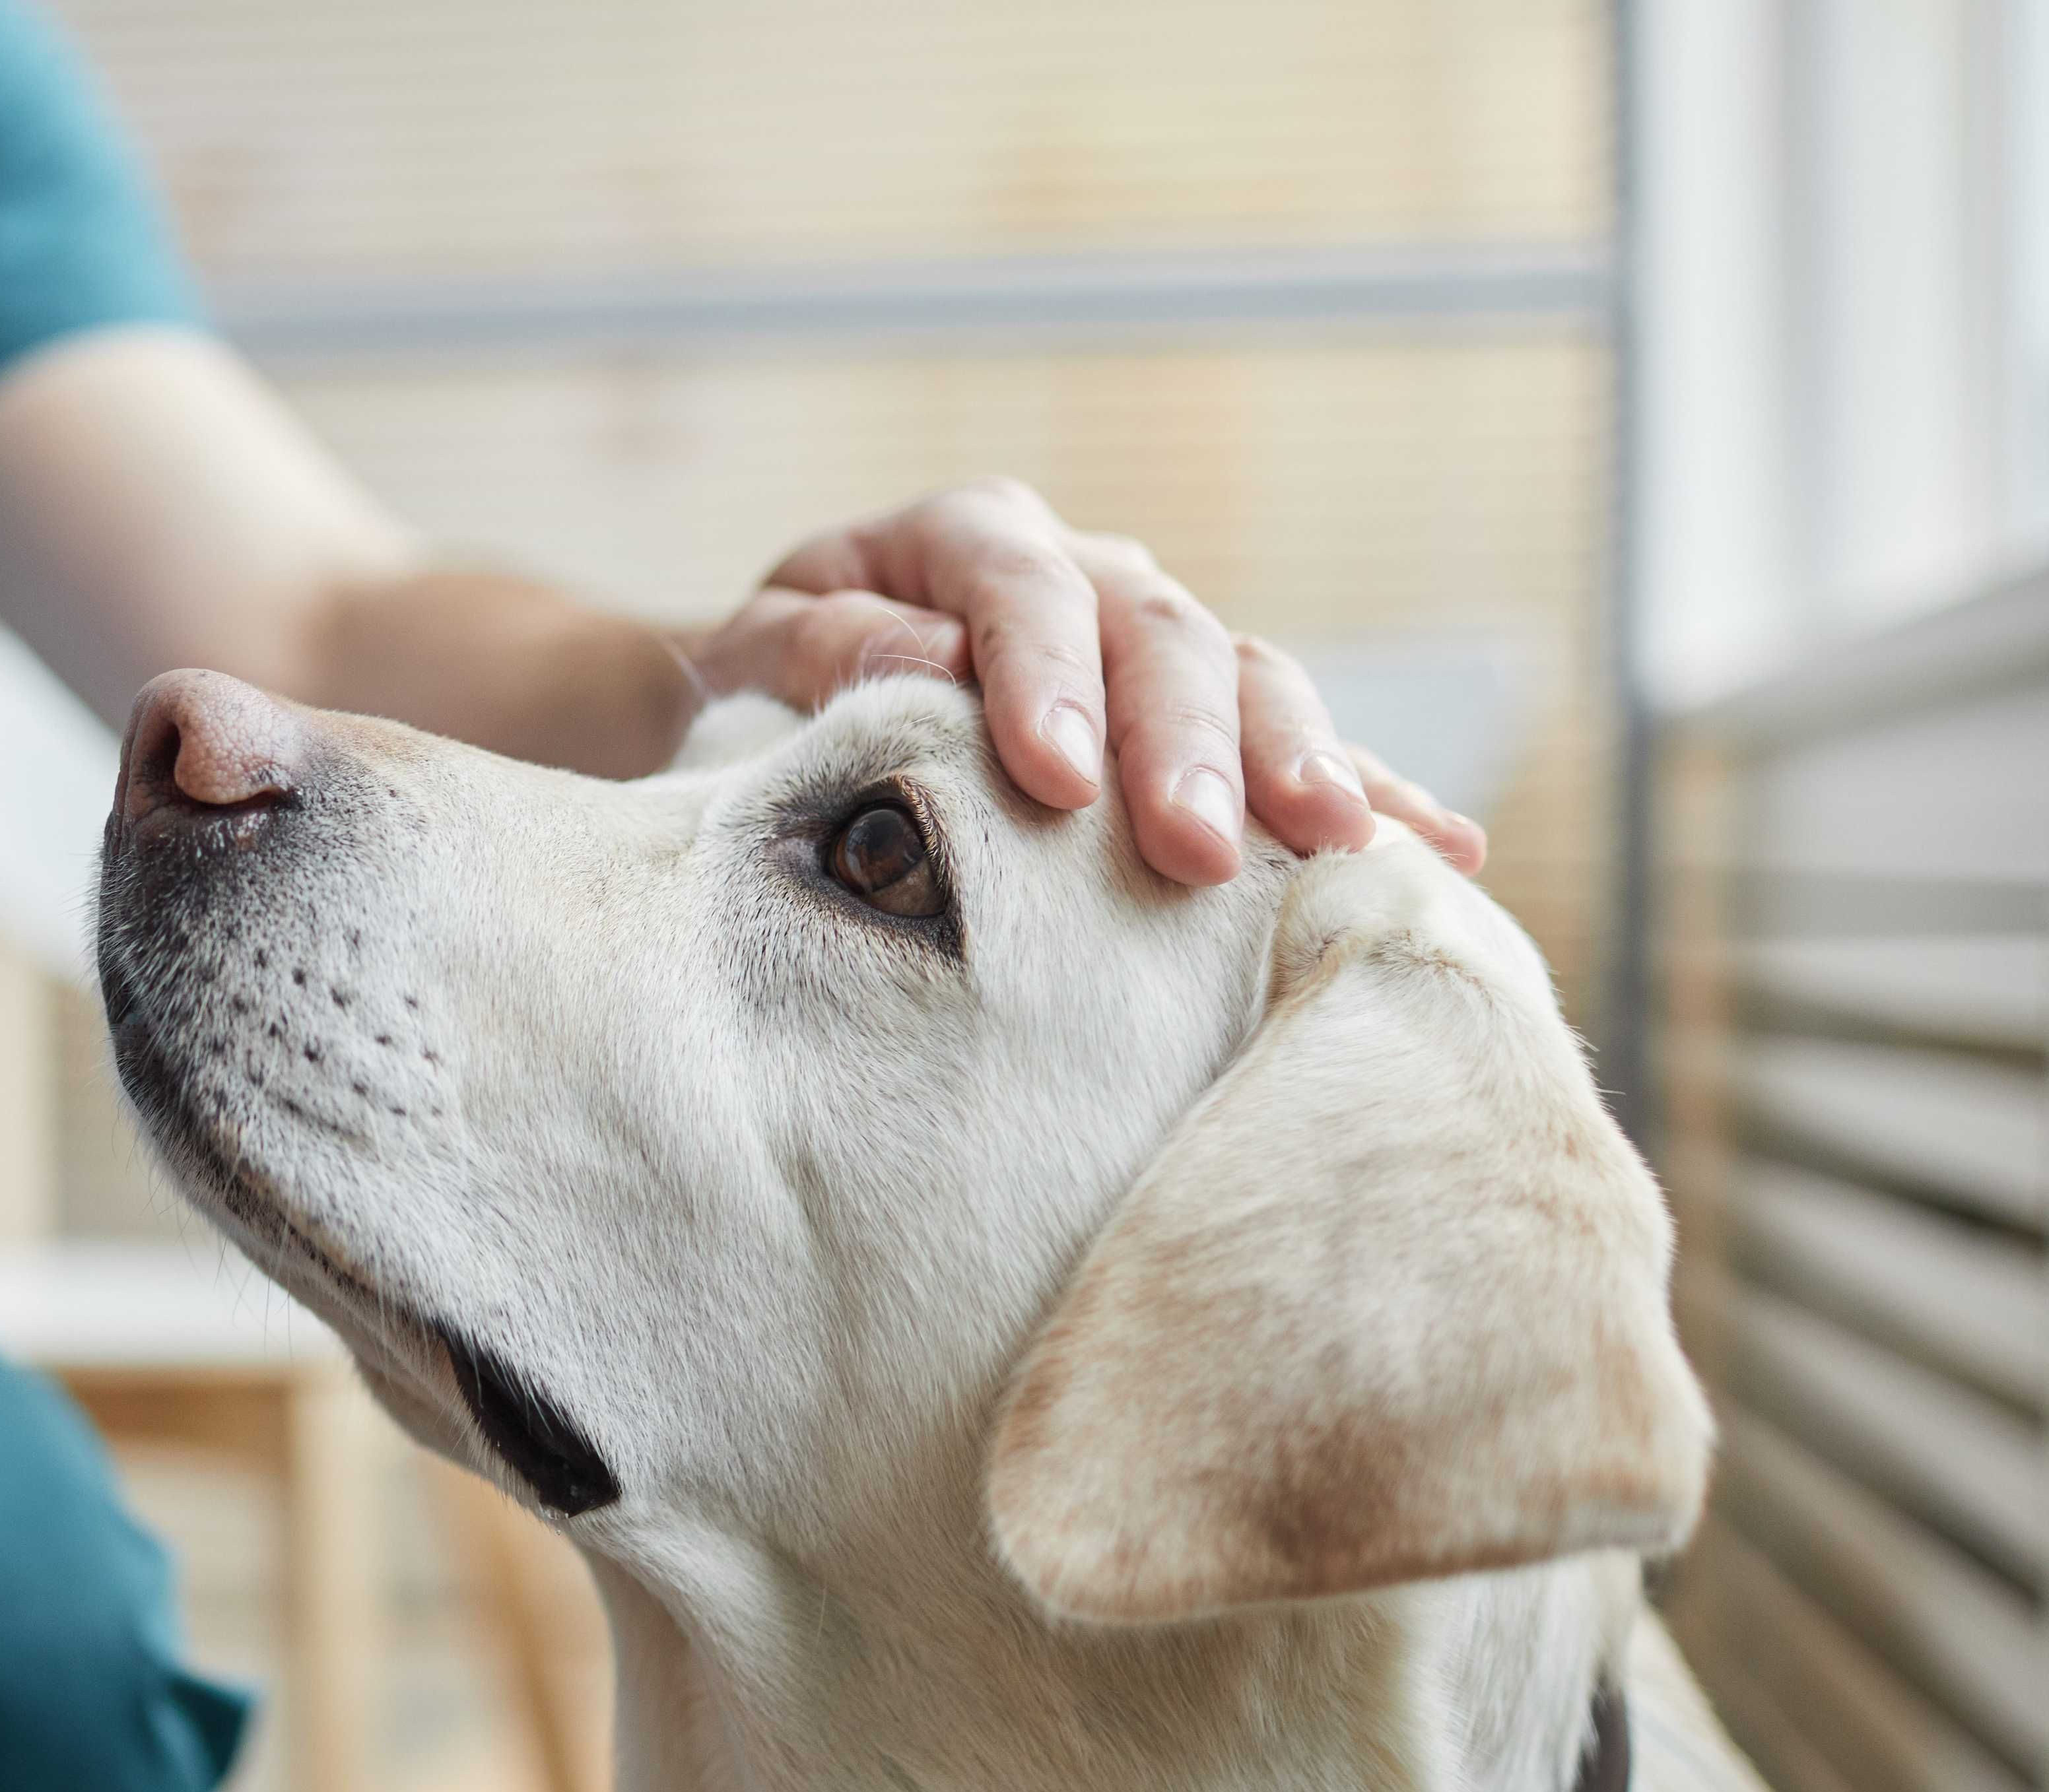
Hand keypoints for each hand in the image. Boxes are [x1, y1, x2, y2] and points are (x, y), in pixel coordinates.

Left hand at [691, 480, 1485, 884]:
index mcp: (963, 537)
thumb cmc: (760, 689)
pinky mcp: (1199, 722)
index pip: (1020, 589)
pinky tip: (1442, 852)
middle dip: (1186, 746)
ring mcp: (1152, 642)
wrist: (777, 708)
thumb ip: (820, 651)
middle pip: (1158, 636)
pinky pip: (1298, 747)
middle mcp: (1080, 572)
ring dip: (1299, 764)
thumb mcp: (750, 661)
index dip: (1044, 680)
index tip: (1055, 781)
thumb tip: (923, 661)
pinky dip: (1372, 794)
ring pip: (1249, 680)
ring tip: (1341, 848)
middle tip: (1195, 849)